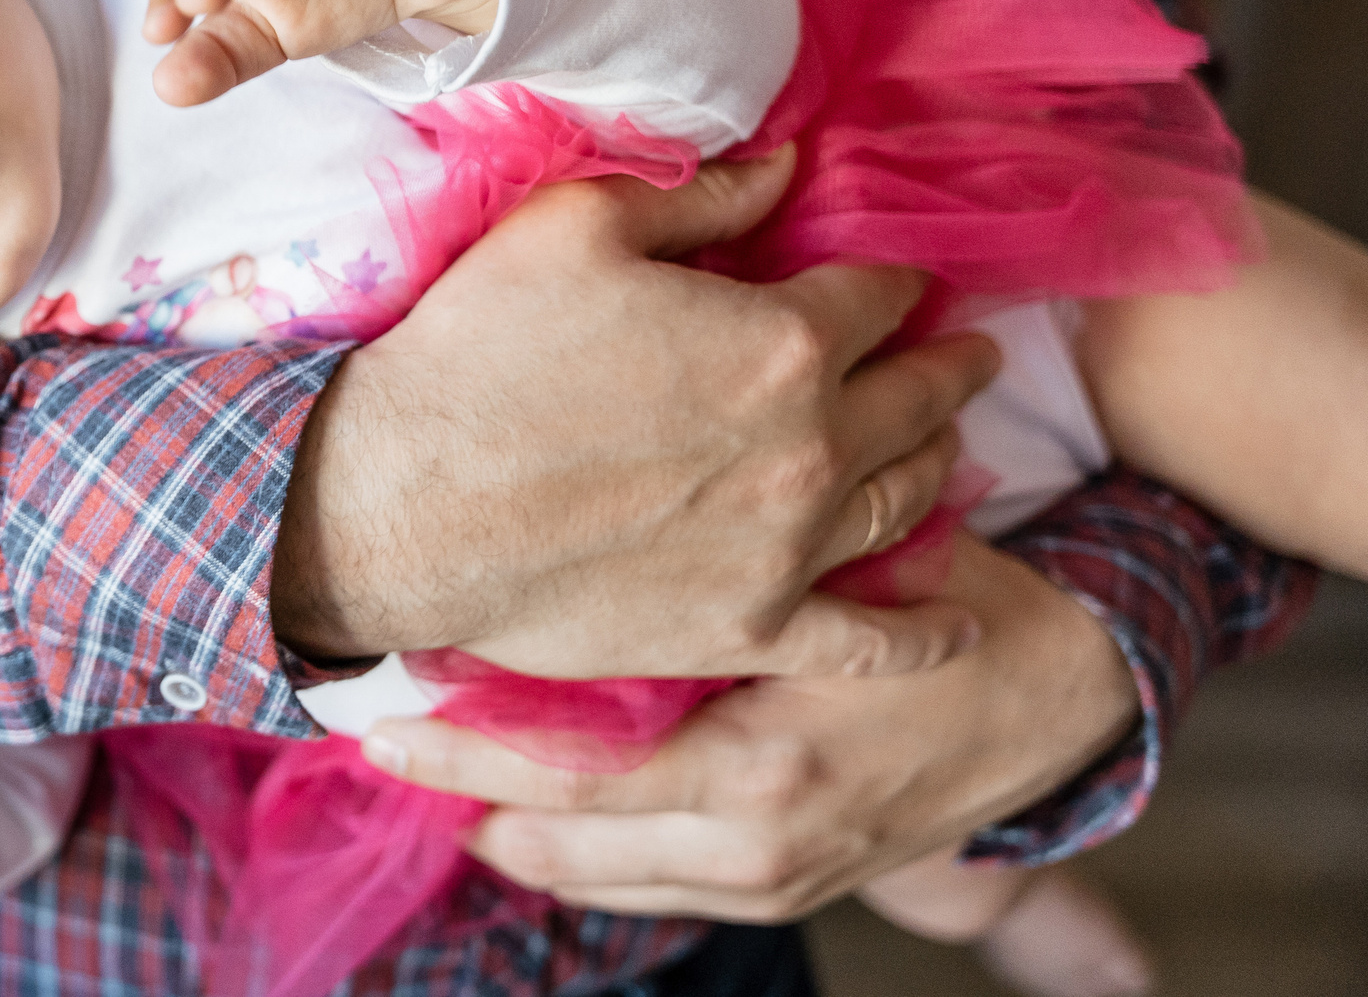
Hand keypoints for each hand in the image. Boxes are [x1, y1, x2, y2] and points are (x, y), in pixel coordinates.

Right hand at [271, 148, 999, 678]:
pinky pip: (869, 641)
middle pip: (915, 400)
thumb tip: (784, 170)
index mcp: (781, 341)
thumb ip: (697, 197)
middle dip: (947, 367)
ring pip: (905, 501)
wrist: (403, 506)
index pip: (875, 296)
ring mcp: (787, 549)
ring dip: (941, 462)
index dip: (894, 279)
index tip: (901, 279)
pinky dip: (926, 637)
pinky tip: (958, 627)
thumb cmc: (476, 352)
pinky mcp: (749, 629)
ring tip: (948, 443)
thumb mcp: (574, 227)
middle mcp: (811, 447)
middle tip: (968, 355)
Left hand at [356, 537, 1137, 919]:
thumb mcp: (826, 575)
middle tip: (381, 745)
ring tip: (435, 772)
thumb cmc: (932, 600)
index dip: (462, 752)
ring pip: (594, 876)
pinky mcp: (788, 888)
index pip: (567, 773)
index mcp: (756, 764)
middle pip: (560, 843)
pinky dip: (577, 851)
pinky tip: (523, 806)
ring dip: (510, 827)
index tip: (376, 722)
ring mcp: (772, 877)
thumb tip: (563, 545)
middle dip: (463, 799)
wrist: (1057, 690)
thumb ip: (710, 583)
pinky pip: (645, 884)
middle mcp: (753, 841)